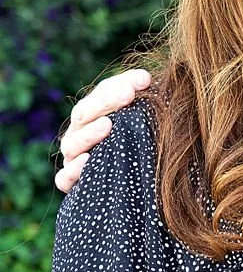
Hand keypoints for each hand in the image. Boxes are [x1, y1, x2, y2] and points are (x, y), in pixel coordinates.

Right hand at [56, 68, 151, 192]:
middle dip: (106, 101)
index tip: (145, 79)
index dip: (121, 83)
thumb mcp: (147, 127)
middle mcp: (81, 135)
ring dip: (89, 133)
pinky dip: (73, 170)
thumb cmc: (143, 152)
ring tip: (108, 125)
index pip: (102, 93)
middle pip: (84, 113)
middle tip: (128, 94)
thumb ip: (146, 105)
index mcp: (96, 116)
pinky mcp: (72, 184)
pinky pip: (64, 178)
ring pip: (72, 144)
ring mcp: (74, 159)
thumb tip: (147, 79)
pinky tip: (88, 160)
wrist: (135, 192)